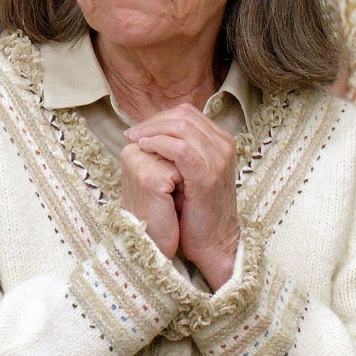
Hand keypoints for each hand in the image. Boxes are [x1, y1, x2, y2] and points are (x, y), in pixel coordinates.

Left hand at [125, 104, 240, 289]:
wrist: (213, 241)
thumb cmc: (197, 209)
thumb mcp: (191, 172)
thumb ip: (181, 149)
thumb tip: (152, 130)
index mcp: (221, 141)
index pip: (187, 114)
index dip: (159, 118)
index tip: (139, 130)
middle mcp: (224, 146)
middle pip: (183, 116)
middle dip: (153, 122)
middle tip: (132, 134)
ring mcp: (218, 159)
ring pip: (181, 127)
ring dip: (152, 131)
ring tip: (134, 140)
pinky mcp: (207, 176)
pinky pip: (180, 149)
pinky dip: (159, 144)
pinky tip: (144, 149)